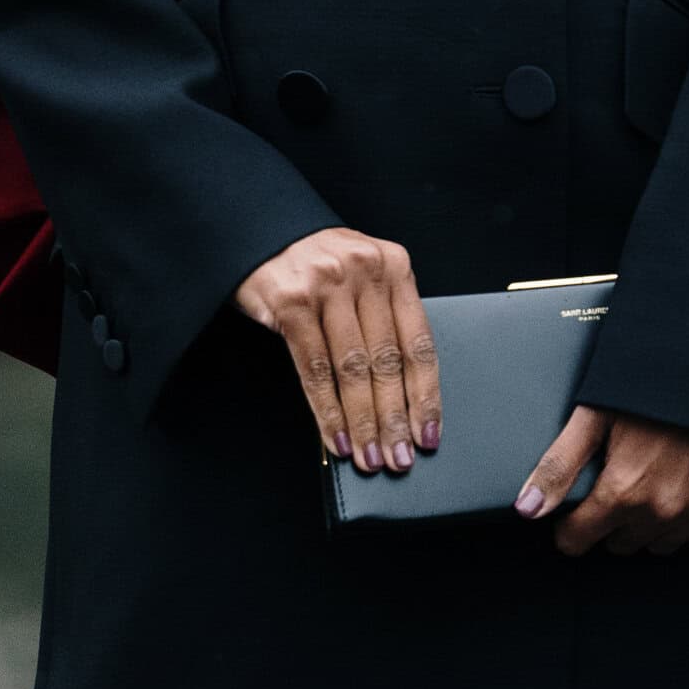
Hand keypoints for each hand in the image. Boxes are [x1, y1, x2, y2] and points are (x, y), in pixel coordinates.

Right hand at [233, 228, 439, 475]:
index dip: (426, 395)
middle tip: (399, 459)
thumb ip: (385, 317)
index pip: (419, 342)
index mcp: (394, 266)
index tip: (429, 434)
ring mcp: (327, 285)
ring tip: (370, 458)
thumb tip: (403, 395)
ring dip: (363, 422)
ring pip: (353, 370)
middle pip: (388, 361)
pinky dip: (327, 411)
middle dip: (395, 419)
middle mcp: (365, 271)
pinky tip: (336, 437)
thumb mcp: (363, 274)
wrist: (260, 229)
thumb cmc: (318, 261)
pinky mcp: (292, 302)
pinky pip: (315, 369)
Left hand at [513, 405, 688, 555]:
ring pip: (659, 544)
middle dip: (612, 520)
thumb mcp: (595, 413)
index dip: (571, 526)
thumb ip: (559, 465)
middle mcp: (662, 510)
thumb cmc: (651, 383)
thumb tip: (527, 509)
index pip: (579, 540)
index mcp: (624, 490)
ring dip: (650, 523)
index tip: (575, 513)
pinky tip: (686, 487)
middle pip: (620, 543)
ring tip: (654, 478)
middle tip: (621, 478)